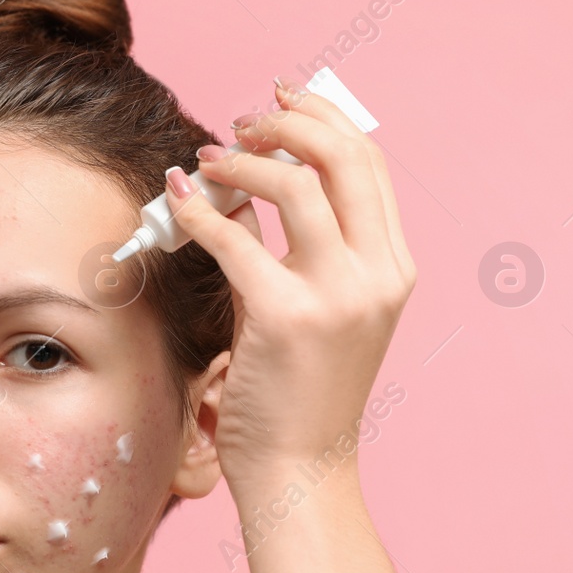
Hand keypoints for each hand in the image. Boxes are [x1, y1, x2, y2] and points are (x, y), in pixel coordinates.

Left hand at [164, 78, 416, 498]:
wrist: (301, 472)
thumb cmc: (300, 397)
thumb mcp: (320, 313)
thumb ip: (296, 254)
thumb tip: (244, 193)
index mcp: (394, 269)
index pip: (369, 165)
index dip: (324, 120)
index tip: (282, 100)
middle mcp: (378, 274)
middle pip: (344, 157)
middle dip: (288, 122)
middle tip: (241, 120)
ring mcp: (339, 294)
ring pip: (296, 184)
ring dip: (243, 159)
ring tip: (206, 159)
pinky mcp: (288, 316)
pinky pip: (237, 240)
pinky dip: (202, 211)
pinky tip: (179, 202)